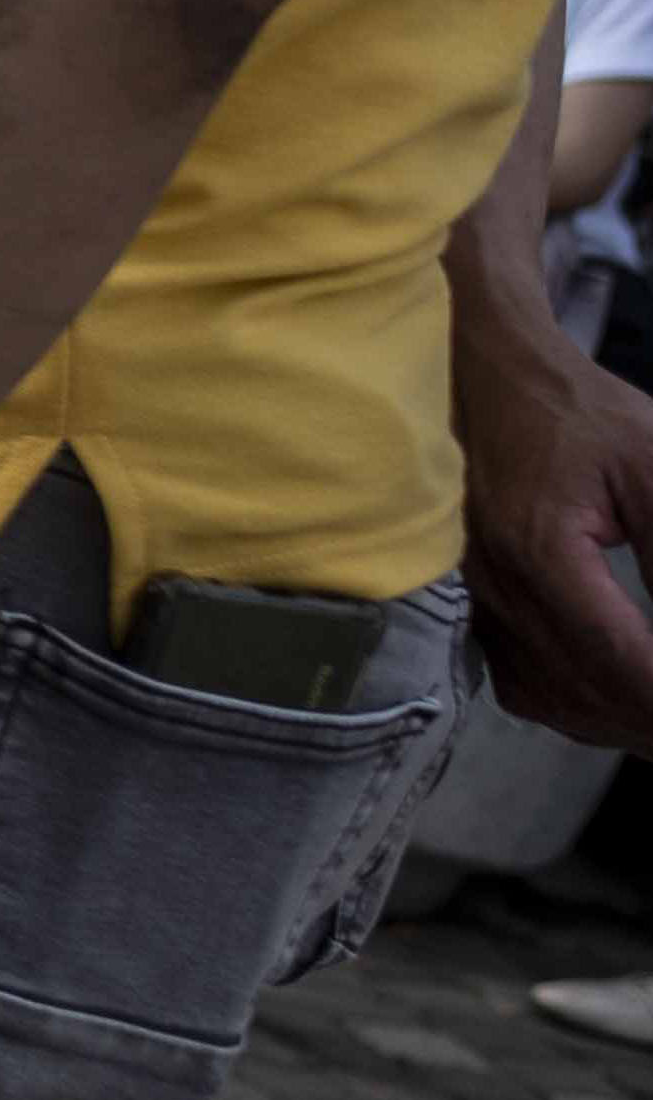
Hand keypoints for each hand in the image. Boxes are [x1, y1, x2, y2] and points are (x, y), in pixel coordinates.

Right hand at [459, 301, 652, 751]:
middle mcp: (495, 584)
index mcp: (541, 547)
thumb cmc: (577, 412)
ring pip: (547, 697)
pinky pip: (517, 681)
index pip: (616, 656)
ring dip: (614, 724)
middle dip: (650, 719)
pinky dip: (570, 708)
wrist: (485, 376)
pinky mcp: (466, 603)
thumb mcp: (652, 463)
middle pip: (583, 689)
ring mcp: (472, 598)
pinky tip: (611, 705)